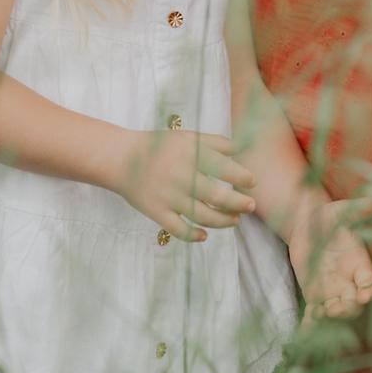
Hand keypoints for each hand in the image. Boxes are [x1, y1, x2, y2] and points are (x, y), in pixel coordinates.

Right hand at [107, 128, 258, 242]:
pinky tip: (205, 235)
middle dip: (239, 203)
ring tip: (235, 220)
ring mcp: (169, 197)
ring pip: (204, 216)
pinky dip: (195, 236)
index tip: (251, 182)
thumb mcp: (187, 137)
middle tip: (251, 206)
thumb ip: (215, 142)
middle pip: (218, 196)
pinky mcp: (157, 213)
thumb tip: (242, 150)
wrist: (120, 158)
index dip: (242, 177)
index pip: (225, 168)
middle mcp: (182, 176)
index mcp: (191, 154)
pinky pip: (180, 230)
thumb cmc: (157, 146)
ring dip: (224, 221)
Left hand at [287, 195, 371, 324]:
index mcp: (361, 264)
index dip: (368, 289)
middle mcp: (350, 281)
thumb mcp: (344, 210)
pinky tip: (304, 330)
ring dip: (330, 317)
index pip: (370, 282)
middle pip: (355, 304)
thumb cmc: (331, 216)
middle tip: (334, 306)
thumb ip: (360, 208)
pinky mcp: (314, 294)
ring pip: (336, 311)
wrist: (308, 224)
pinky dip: (311, 324)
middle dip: (347, 308)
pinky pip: (315, 313)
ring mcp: (332, 290)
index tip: (362, 294)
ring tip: (319, 313)